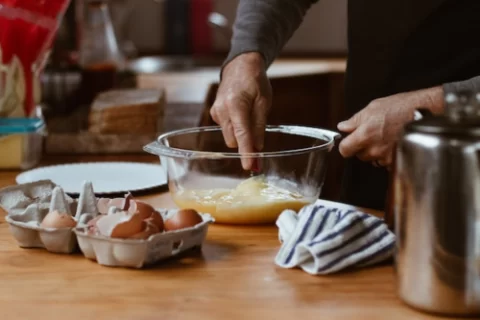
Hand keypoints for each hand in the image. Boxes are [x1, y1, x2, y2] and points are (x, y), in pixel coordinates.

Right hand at [210, 52, 271, 168]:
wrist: (240, 66)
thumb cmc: (255, 82)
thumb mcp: (264, 102)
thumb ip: (260, 126)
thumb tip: (258, 149)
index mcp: (236, 105)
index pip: (242, 135)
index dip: (246, 153)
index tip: (249, 166)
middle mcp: (222, 110)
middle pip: (234, 140)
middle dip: (246, 143)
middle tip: (259, 138)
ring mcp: (216, 112)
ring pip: (230, 136)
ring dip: (241, 134)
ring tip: (249, 117)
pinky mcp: (214, 114)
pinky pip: (226, 129)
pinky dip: (235, 127)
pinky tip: (241, 114)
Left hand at [337, 86, 443, 167]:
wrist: (426, 113)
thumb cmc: (402, 107)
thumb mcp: (374, 107)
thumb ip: (355, 120)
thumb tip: (343, 127)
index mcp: (365, 134)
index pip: (344, 150)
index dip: (345, 145)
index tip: (348, 141)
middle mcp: (375, 149)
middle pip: (359, 155)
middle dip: (363, 147)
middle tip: (373, 134)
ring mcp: (387, 157)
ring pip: (373, 159)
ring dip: (376, 152)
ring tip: (386, 137)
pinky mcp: (398, 161)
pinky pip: (386, 162)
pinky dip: (388, 155)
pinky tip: (394, 143)